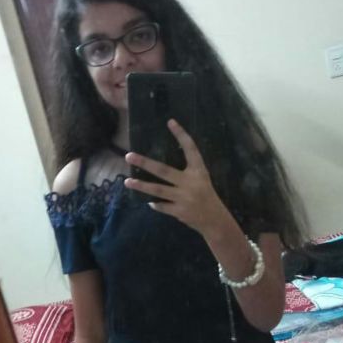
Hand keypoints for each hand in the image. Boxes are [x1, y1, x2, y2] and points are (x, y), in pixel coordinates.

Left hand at [124, 119, 228, 235]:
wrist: (215, 220)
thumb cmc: (207, 196)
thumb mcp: (201, 179)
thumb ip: (186, 173)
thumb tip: (160, 168)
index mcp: (199, 171)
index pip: (191, 149)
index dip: (181, 135)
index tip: (170, 122)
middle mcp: (191, 182)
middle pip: (163, 170)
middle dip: (145, 163)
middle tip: (129, 156)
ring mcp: (184, 197)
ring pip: (158, 190)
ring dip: (141, 186)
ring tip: (127, 182)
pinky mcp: (179, 211)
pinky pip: (162, 206)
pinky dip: (155, 204)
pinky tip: (148, 202)